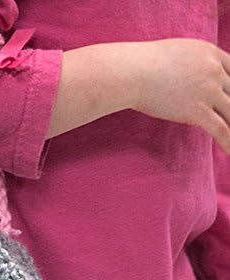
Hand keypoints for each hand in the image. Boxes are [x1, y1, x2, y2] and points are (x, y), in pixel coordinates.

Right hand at [130, 38, 229, 153]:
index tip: (229, 97)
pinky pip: (221, 129)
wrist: (132, 72)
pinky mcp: (197, 110)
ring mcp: (208, 91)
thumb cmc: (141, 64)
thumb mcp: (174, 54)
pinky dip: (228, 142)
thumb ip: (187, 64)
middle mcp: (214, 72)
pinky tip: (229, 152)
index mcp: (210, 55)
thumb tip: (181, 76)